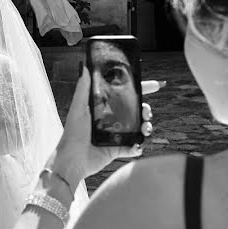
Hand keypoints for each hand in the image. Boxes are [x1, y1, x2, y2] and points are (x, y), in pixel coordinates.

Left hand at [50, 67, 152, 183]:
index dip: (141, 89)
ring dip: (146, 126)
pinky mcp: (118, 149)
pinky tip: (136, 144)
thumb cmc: (72, 134)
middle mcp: (112, 120)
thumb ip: (83, 89)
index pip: (125, 95)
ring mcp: (116, 135)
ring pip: (139, 127)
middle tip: (146, 112)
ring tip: (145, 128)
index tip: (155, 85)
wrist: (72, 160)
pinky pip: (134, 146)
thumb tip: (86, 68)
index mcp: (104, 108)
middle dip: (146, 109)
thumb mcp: (78, 109)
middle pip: (136, 110)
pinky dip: (138, 145)